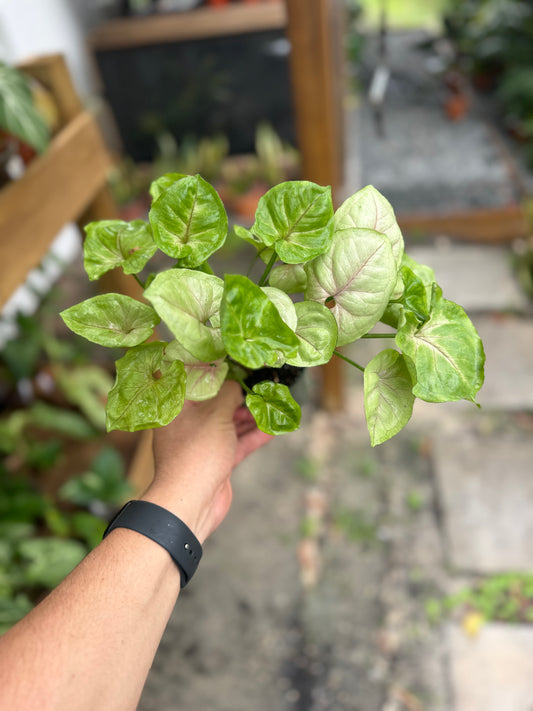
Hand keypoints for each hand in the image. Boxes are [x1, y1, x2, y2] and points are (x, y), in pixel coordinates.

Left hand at [142, 381, 272, 542]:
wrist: (191, 502)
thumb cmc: (196, 453)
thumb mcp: (215, 413)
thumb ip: (229, 394)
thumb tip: (237, 385)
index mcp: (178, 407)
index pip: (195, 380)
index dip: (216, 371)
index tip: (237, 363)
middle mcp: (188, 423)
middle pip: (216, 402)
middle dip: (240, 395)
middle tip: (262, 386)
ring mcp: (203, 442)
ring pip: (230, 423)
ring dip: (251, 416)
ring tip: (273, 405)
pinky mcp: (216, 460)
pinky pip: (237, 443)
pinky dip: (253, 436)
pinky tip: (273, 428)